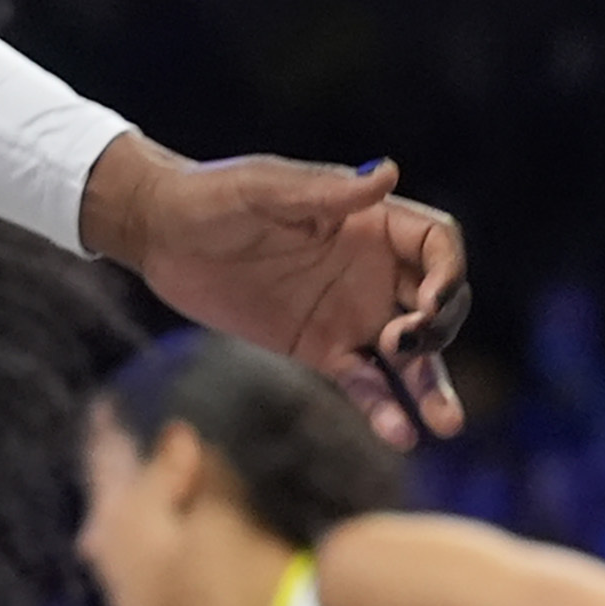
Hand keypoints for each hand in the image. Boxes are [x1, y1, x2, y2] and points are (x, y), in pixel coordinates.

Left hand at [79, 136, 469, 446]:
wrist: (158, 234)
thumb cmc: (209, 195)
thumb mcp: (264, 188)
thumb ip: (326, 191)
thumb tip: (388, 172)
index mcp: (366, 222)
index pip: (436, 244)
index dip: (446, 272)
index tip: (425, 301)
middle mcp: (369, 269)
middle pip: (435, 303)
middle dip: (439, 328)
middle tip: (403, 346)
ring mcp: (348, 312)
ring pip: (409, 355)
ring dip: (431, 386)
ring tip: (444, 423)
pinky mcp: (319, 348)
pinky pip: (364, 383)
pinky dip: (383, 409)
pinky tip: (398, 433)